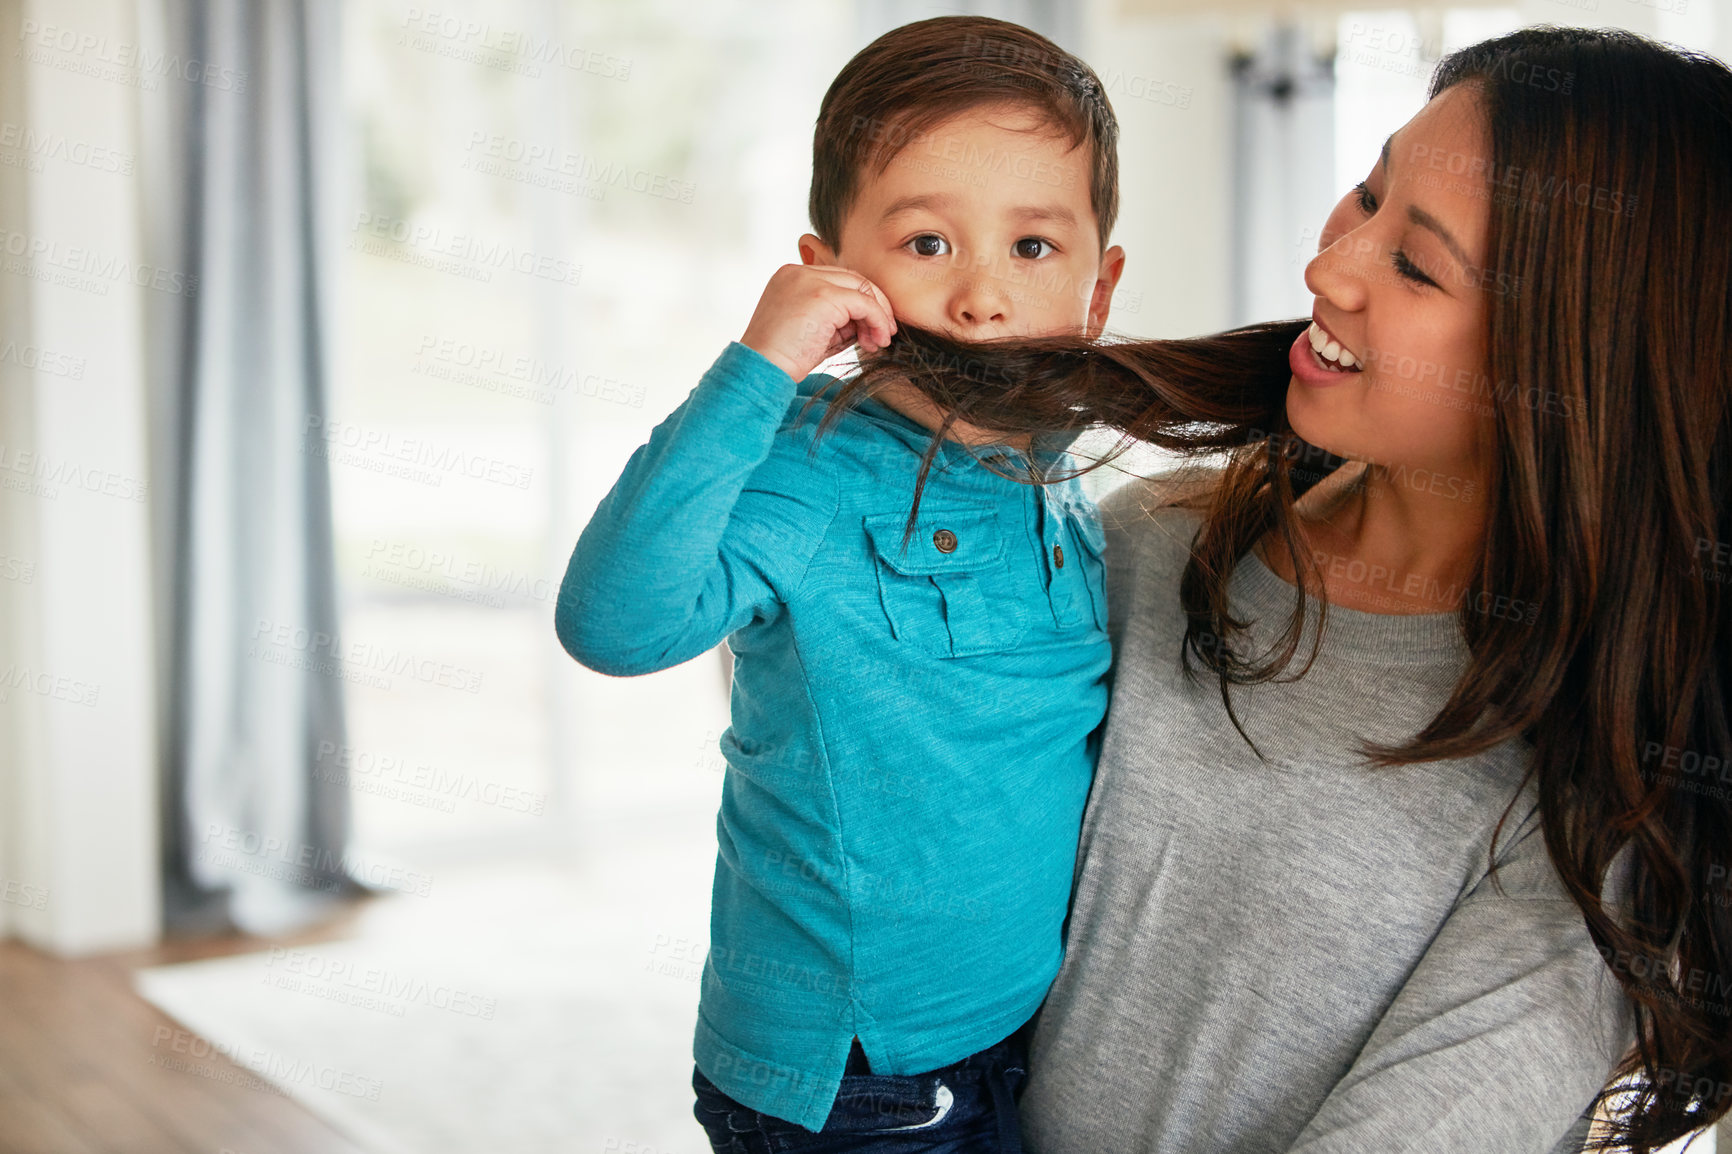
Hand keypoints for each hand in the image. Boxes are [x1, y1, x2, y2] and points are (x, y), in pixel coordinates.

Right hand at [739, 264, 896, 381]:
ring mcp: (810, 280)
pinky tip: (876, 340)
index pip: (837, 280)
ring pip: (861, 288)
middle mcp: (799, 272)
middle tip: (882, 335)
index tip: (868, 329)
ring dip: (878, 315)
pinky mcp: (823, 295)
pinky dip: (876, 321)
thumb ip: (837, 318)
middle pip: (852, 279)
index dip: (859, 303)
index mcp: (792, 277)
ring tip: (879, 342)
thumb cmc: (782, 358)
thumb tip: (868, 321)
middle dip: (874, 307)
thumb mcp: (813, 330)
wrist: (762, 368)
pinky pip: (864, 302)